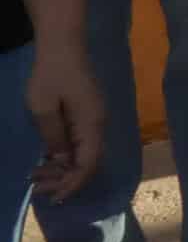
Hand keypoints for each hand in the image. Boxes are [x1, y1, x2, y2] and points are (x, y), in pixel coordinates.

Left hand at [24, 36, 99, 202]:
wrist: (63, 45)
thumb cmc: (51, 75)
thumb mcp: (43, 109)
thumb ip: (53, 137)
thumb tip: (61, 161)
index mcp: (91, 124)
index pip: (89, 163)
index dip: (73, 183)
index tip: (52, 196)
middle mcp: (98, 124)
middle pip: (88, 162)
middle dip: (64, 180)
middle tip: (36, 187)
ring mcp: (93, 119)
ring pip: (83, 154)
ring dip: (62, 169)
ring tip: (35, 176)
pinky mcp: (86, 115)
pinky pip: (79, 144)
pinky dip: (64, 157)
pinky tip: (45, 159)